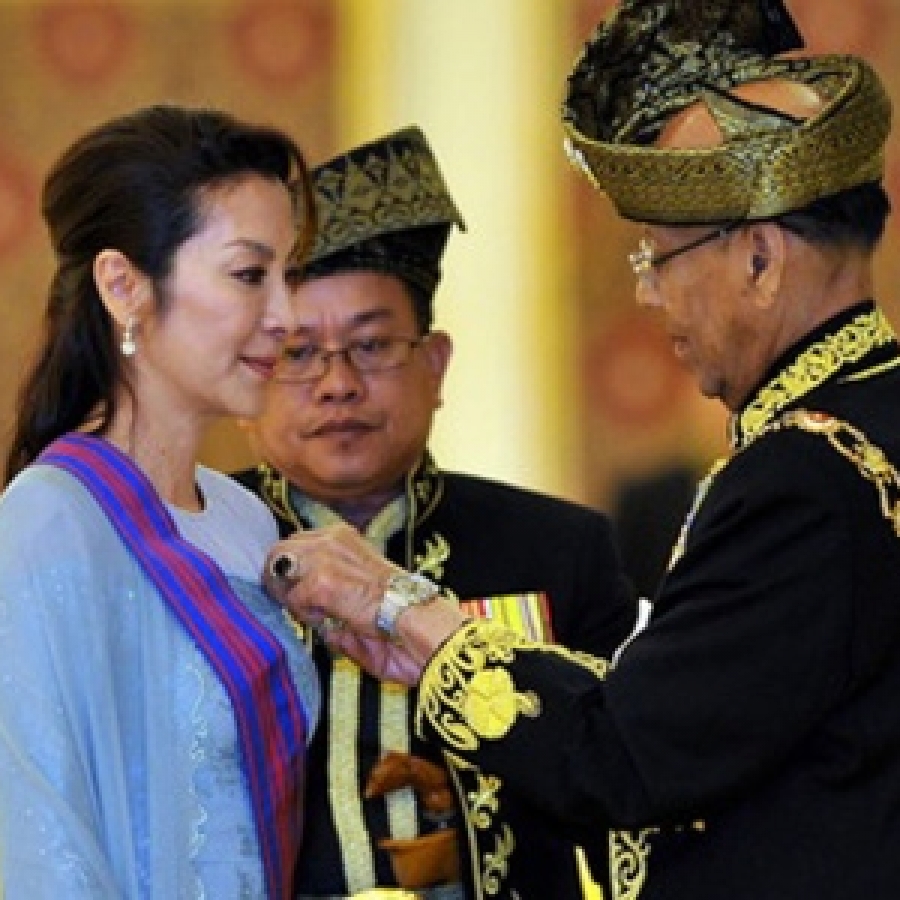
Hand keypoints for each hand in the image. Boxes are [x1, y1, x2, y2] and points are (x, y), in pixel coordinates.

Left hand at [264, 523, 462, 683]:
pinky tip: (332, 621)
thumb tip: (315, 611)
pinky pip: (293, 600)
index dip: (292, 571)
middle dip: (281, 580)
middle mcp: (332, 539)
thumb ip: (332, 593)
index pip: (296, 544)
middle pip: (279, 551)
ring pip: (279, 571)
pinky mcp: (321, 582)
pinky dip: (307, 616)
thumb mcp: (361, 588)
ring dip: (291, 596)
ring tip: (318, 615)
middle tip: (296, 606)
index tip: (296, 592)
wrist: (422, 622)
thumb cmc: (402, 613)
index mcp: (343, 537)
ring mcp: (325, 558)